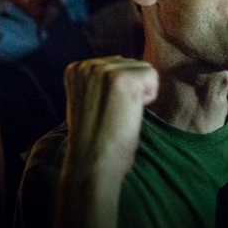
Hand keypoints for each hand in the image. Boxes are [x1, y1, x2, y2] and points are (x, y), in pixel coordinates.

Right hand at [57, 57, 158, 227]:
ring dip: (140, 92)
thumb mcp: (86, 100)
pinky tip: (130, 112)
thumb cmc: (94, 139)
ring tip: (121, 113)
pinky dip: (149, 96)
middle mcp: (87, 65)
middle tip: (115, 114)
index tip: (105, 110)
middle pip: (130, 63)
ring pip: (143, 68)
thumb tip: (123, 70)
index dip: (118, 90)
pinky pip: (152, 75)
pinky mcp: (122, 79)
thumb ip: (97, 82)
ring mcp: (103, 70)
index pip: (116, 64)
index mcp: (75, 69)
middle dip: (131, 88)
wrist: (92, 163)